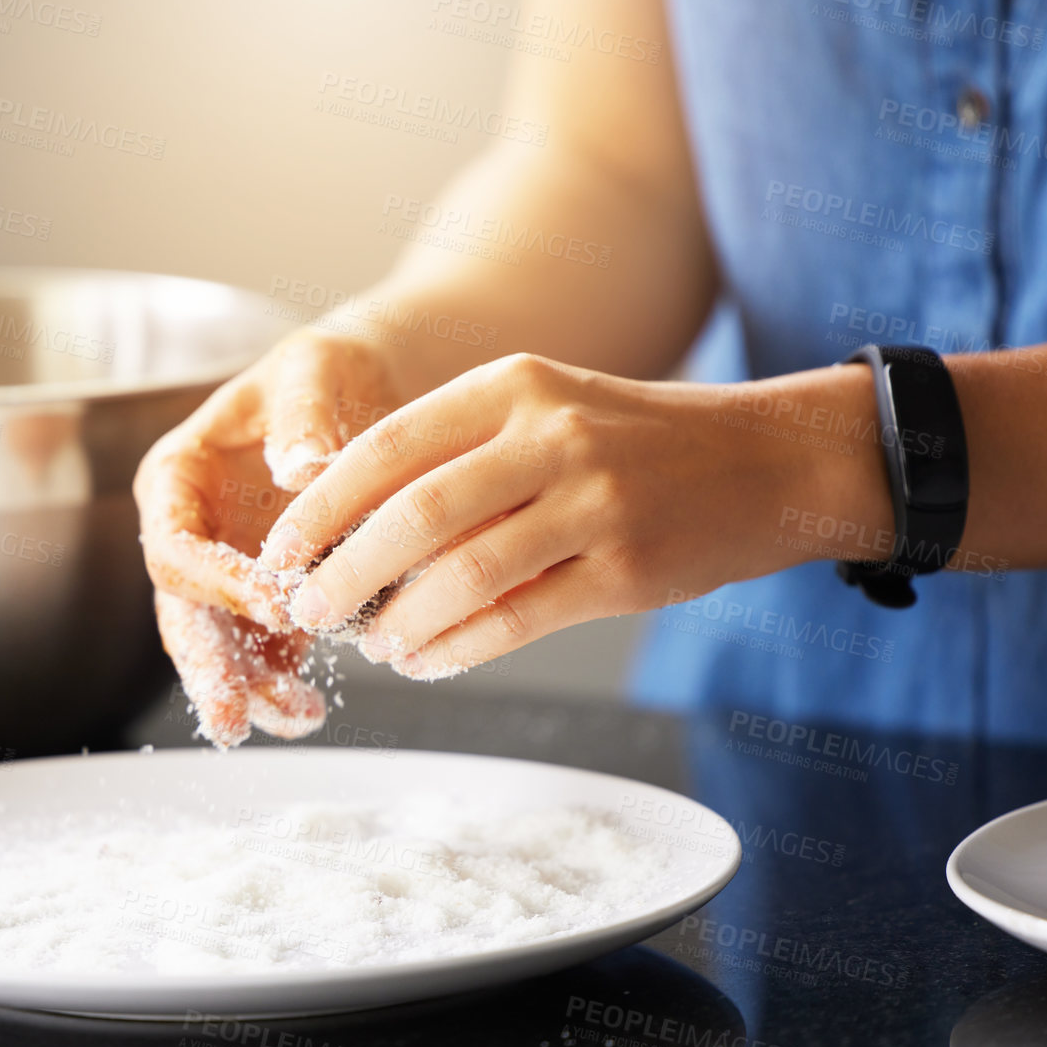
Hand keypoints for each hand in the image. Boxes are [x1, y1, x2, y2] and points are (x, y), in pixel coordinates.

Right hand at [133, 329, 409, 744]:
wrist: (359, 390)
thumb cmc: (323, 371)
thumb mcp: (312, 370)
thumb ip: (303, 416)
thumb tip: (302, 468)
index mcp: (179, 477)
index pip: (176, 543)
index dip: (216, 581)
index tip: (275, 606)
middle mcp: (195, 531)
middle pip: (186, 611)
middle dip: (210, 668)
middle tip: (232, 717)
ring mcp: (229, 570)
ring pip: (223, 642)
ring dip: (252, 686)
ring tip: (296, 718)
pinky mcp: (270, 596)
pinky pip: (267, 650)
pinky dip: (284, 682)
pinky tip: (311, 710)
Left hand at [258, 353, 886, 678]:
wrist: (765, 460)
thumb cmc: (634, 441)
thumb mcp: (546, 409)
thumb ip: (460, 452)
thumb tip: (352, 527)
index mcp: (514, 386)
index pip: (386, 447)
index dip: (319, 507)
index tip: (280, 551)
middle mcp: (550, 435)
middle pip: (413, 515)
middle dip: (343, 571)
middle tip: (307, 608)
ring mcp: (594, 502)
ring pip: (462, 574)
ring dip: (399, 621)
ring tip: (372, 644)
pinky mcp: (626, 569)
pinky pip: (517, 619)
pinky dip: (457, 648)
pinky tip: (428, 660)